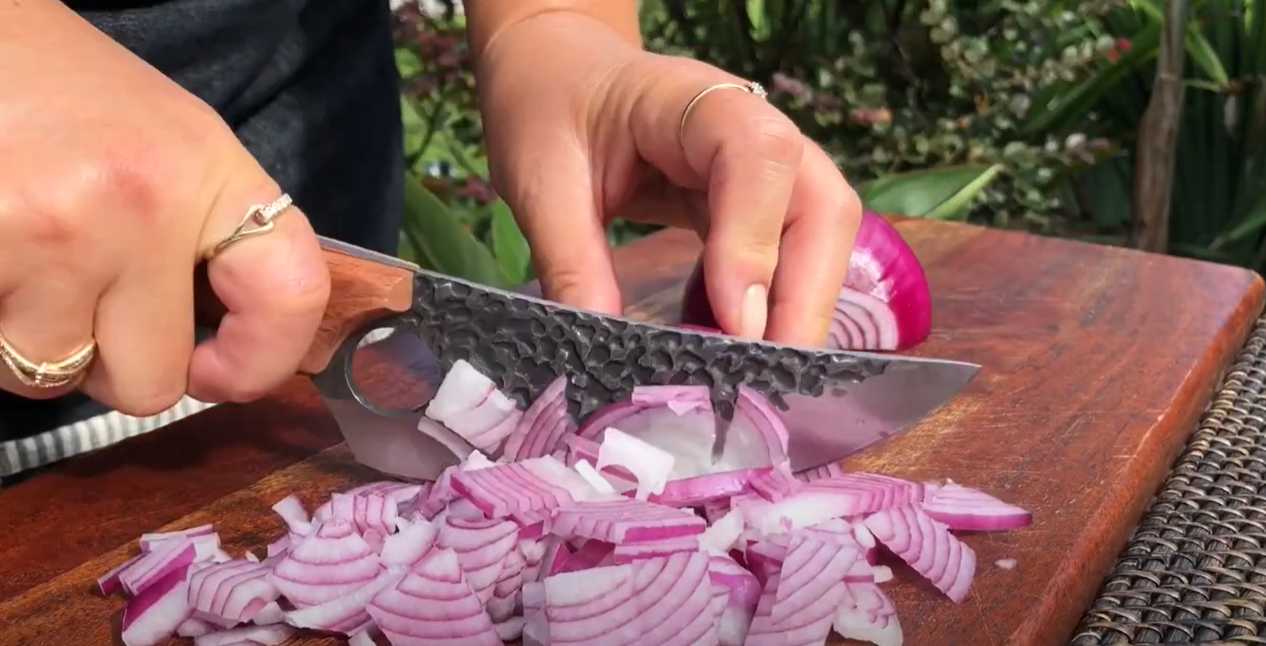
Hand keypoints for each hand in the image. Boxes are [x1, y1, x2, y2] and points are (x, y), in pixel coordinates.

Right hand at [0, 2, 328, 412]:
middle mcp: (142, 205)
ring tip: (24, 261)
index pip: (290, 293)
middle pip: (150, 383)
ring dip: (32, 341)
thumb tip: (229, 351)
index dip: (263, 359)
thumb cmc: (62, 92)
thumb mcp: (171, 142)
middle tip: (84, 298)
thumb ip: (210, 235)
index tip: (219, 371)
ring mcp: (52, 231)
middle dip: (111, 362)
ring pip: (50, 377)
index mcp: (208, 172)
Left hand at [473, 11, 860, 345]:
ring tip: (750, 378)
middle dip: (805, 298)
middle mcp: (750, 129)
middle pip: (820, 206)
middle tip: (767, 379)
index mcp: (693, 101)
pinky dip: (767, 308)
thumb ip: (571, 260)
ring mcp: (762, 169)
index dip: (756, 242)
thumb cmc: (547, 106)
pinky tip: (723, 347)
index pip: (759, 157)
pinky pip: (786, 258)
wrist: (557, 72)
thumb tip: (604, 355)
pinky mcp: (754, 205)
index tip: (735, 324)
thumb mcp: (539, 180)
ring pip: (817, 237)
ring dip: (796, 310)